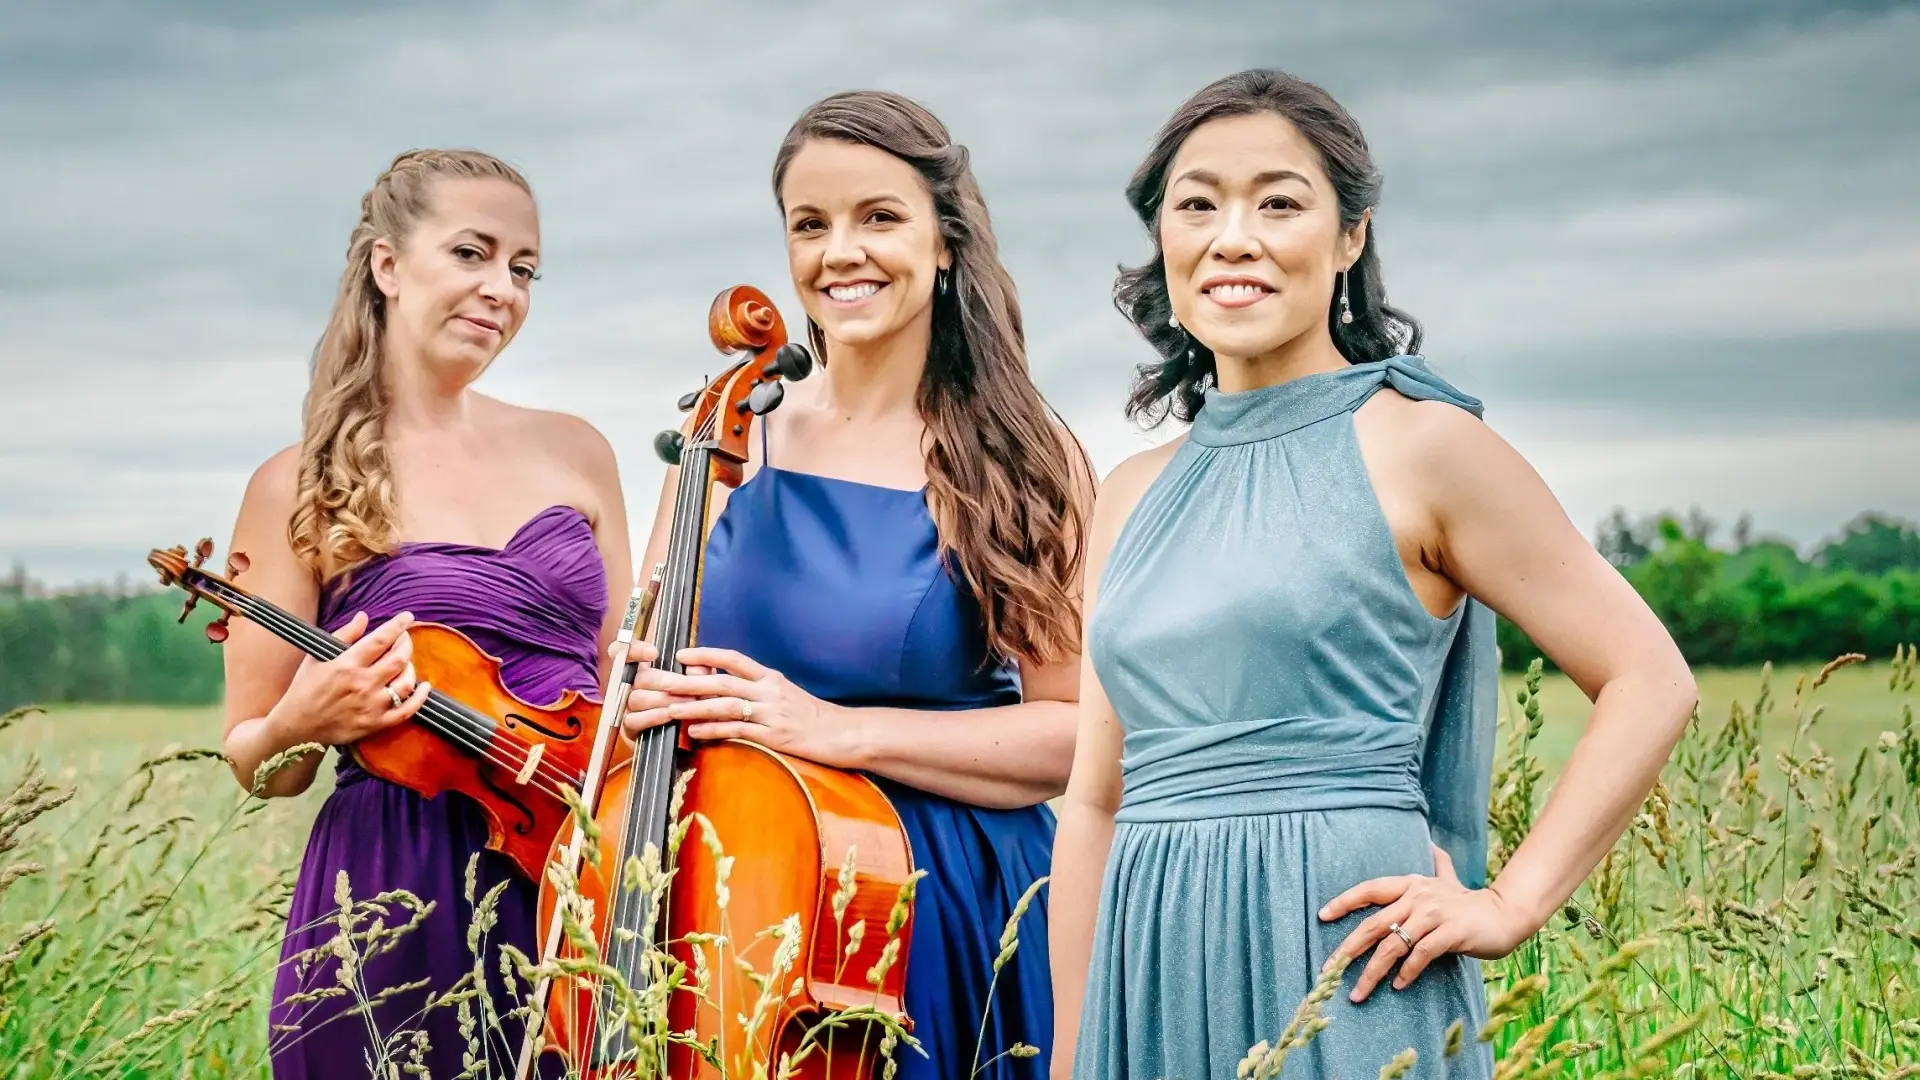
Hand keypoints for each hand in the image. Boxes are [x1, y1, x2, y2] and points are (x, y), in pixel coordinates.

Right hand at [270, 611, 429, 745]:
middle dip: (406, 644)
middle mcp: (362, 684)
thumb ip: (343, 635)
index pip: (380, 639)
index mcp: (346, 665)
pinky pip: (406, 711)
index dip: (398, 625)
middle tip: (405, 638)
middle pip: (398, 659)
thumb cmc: (305, 688)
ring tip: (406, 661)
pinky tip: (425, 687)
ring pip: (406, 682)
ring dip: (411, 668)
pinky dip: (420, 698)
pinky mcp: (375, 724)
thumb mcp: (317, 657)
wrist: (297, 726)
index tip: (408, 616)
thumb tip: (364, 616)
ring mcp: (371, 706)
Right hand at [612, 638, 710, 730]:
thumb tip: (695, 668)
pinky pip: (633, 720)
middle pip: (638, 677)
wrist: (694, 732)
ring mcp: (626, 707)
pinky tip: (669, 715)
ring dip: (662, 699)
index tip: (654, 652)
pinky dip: (652, 716)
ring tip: (685, 702)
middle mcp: (630, 686)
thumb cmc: (694, 701)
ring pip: (636, 698)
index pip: (622, 651)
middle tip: (686, 685)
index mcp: (643, 668)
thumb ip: (700, 671)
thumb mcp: (700, 682)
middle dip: (664, 681)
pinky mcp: (628, 729)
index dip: (634, 649)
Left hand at [621, 646, 860, 767]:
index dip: (707, 655)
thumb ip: (757, 688)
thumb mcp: (785, 694)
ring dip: (694, 706)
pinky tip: (695, 731)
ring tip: (669, 707)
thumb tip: (724, 686)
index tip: (680, 653)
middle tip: (659, 681)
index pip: (734, 659)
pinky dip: (714, 730)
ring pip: (725, 705)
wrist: (844, 734)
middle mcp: (769, 691)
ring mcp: (771, 713)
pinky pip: (738, 731)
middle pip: (721, 681)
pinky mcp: (774, 736)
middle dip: (686, 681)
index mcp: (771, 677)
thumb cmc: (812, 717)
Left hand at [1319, 845, 1533, 1002]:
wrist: (1505, 915)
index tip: (1323, 916)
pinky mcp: (1450, 932)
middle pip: (1373, 924)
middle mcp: (1418, 896)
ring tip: (1358, 992)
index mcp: (1411, 884)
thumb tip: (1431, 844)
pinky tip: (1398, 985)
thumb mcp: (1449, 881)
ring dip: (1372, 972)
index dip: (1344, 901)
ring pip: (1392, 945)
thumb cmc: (1470, 903)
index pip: (1369, 889)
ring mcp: (1434, 914)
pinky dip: (1406, 972)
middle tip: (1329, 970)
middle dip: (1347, 949)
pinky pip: (1420, 954)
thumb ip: (1438, 864)